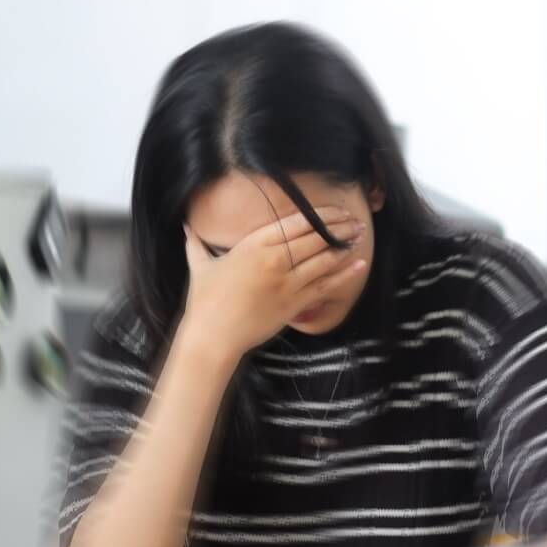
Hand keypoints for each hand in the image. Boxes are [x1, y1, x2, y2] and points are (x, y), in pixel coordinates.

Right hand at [179, 206, 365, 358]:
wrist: (213, 336)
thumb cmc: (205, 301)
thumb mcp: (200, 266)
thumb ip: (196, 244)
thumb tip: (187, 227)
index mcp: (254, 244)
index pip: (296, 222)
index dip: (321, 214)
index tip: (335, 210)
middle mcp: (274, 259)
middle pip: (315, 237)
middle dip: (339, 227)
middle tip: (355, 221)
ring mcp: (287, 283)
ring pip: (324, 259)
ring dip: (344, 246)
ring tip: (359, 236)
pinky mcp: (294, 304)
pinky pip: (325, 286)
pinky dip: (344, 275)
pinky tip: (359, 265)